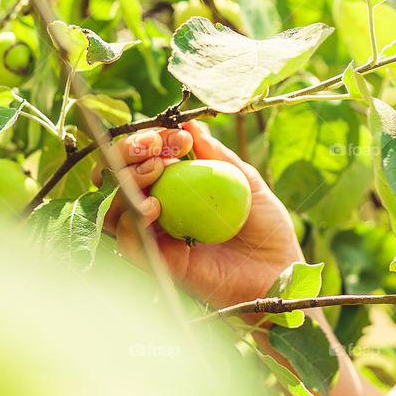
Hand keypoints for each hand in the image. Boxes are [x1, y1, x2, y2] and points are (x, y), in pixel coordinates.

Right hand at [95, 121, 303, 311]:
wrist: (280, 270)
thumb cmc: (267, 228)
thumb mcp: (246, 181)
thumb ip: (218, 155)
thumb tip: (190, 125)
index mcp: (177, 190)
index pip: (144, 159)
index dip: (149, 141)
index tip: (176, 136)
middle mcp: (160, 213)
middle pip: (118, 179)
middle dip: (127, 153)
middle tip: (155, 149)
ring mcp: (157, 238)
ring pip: (115, 208)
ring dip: (125, 182)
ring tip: (154, 172)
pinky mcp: (160, 264)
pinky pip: (128, 243)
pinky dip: (131, 221)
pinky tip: (152, 207)